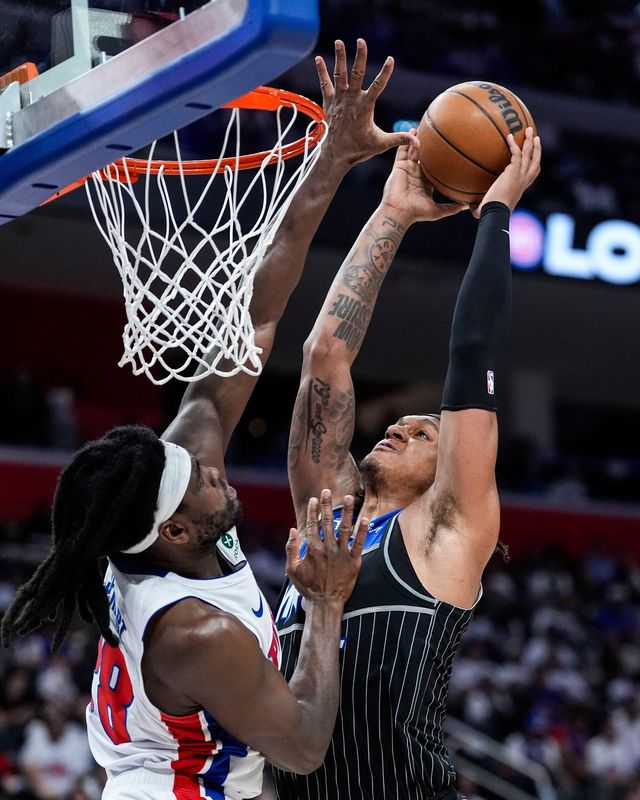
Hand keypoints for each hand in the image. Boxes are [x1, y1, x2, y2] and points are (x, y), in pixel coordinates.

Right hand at [285, 490, 366, 604]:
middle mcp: (328, 548)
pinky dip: (363, 531)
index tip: (315, 499)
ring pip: (345, 528)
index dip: (314, 510)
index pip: (313, 524)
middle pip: (327, 522)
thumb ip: (290, 549)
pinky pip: (359, 544)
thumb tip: (293, 529)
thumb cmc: (307, 587)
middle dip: (327, 505)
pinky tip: (365, 519)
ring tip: (349, 498)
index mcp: (313, 549)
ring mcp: (342, 554)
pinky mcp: (354, 562)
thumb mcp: (292, 569)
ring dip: (347, 512)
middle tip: (328, 491)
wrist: (325, 603)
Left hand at [316, 39, 419, 166]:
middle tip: (361, 41)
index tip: (391, 59)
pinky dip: (322, 71)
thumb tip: (418, 142)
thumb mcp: (381, 144)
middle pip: (357, 73)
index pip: (377, 86)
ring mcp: (339, 99)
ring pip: (339, 74)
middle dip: (360, 56)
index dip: (385, 73)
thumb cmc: (359, 149)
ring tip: (339, 42)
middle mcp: (351, 99)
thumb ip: (399, 140)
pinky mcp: (329, 102)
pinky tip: (318, 59)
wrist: (336, 154)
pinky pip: (325, 84)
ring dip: (339, 57)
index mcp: (365, 107)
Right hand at [381, 132, 467, 224]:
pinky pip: (402, 151)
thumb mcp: (438, 211)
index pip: (434, 168)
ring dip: (418, 139)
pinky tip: (412, 130)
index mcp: (425, 183)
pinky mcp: (399, 167)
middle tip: (439, 135)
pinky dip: (406, 141)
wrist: (399, 213)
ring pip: (413, 151)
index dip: (440, 159)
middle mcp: (416, 174)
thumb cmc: (416, 213)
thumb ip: (451, 208)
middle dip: (430, 147)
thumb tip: (467, 206)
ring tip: (425, 127)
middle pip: (424, 156)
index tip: (450, 151)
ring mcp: (407, 169)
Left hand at [475, 127, 541, 216]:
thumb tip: (468, 206)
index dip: (534, 164)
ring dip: (530, 140)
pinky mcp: (514, 171)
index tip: (534, 156)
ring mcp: (520, 175)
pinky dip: (513, 144)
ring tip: (529, 129)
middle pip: (535, 160)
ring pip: (529, 154)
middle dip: (537, 148)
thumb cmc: (491, 213)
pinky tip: (508, 136)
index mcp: (521, 187)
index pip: (532, 174)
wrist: (496, 211)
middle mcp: (524, 180)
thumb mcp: (486, 208)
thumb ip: (478, 205)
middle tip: (536, 137)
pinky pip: (516, 153)